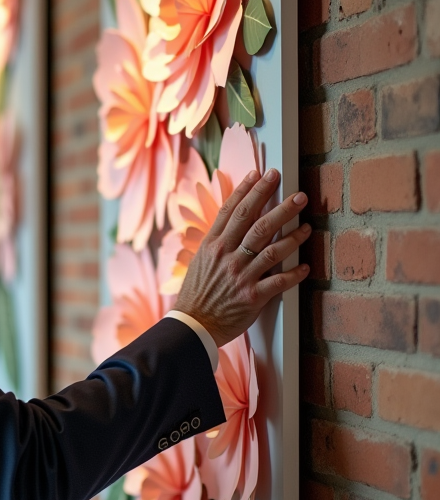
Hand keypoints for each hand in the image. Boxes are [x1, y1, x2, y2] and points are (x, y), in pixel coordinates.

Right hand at [173, 168, 310, 347]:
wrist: (191, 325)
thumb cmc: (196, 294)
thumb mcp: (200, 261)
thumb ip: (217, 242)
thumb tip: (233, 225)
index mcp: (212, 245)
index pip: (232, 210)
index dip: (248, 190)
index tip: (262, 174)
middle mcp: (226, 256)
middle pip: (255, 223)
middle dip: (278, 204)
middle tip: (297, 193)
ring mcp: (240, 276)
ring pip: (271, 249)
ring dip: (292, 235)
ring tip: (306, 225)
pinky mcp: (252, 296)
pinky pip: (279, 282)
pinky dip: (294, 273)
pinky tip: (305, 265)